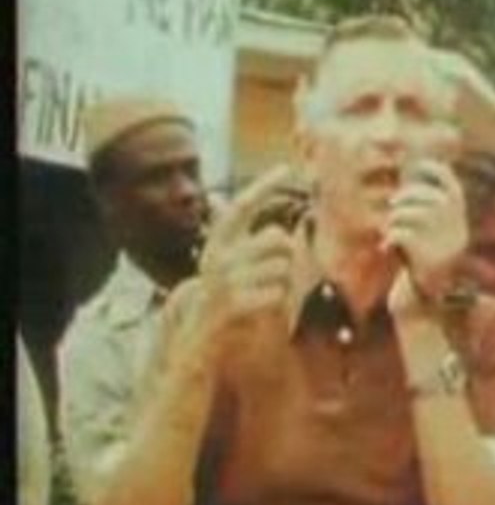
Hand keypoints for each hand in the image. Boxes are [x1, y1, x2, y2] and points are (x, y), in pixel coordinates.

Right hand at [197, 165, 298, 336]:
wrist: (196, 337)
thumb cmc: (219, 294)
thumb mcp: (222, 260)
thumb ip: (230, 234)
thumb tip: (218, 199)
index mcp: (218, 242)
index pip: (242, 206)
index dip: (263, 186)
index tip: (286, 167)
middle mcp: (217, 256)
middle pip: (278, 239)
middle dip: (288, 256)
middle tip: (276, 273)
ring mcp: (223, 280)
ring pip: (282, 268)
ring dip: (284, 284)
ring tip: (265, 294)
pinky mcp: (232, 303)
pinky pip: (276, 293)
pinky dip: (278, 303)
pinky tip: (262, 309)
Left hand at [384, 160, 466, 317]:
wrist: (419, 308)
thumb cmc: (415, 269)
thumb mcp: (425, 239)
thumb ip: (423, 214)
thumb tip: (408, 181)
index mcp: (459, 227)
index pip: (452, 189)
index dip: (435, 172)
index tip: (416, 167)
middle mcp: (457, 234)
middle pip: (428, 198)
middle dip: (405, 198)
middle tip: (392, 208)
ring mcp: (444, 246)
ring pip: (411, 213)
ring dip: (393, 220)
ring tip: (389, 233)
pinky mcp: (429, 258)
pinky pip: (402, 232)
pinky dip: (389, 237)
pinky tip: (386, 248)